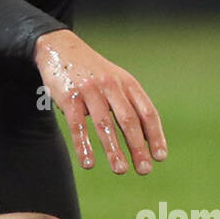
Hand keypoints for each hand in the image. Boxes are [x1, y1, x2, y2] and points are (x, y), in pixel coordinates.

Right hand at [33, 29, 166, 172]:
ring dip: (114, 150)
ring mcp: (89, 91)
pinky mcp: (69, 97)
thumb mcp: (116, 80)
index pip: (147, 112)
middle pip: (128, 120)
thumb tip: (147, 139)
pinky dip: (83, 145)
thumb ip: (130, 104)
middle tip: (144, 170)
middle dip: (138, 147)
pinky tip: (88, 163)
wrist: (59, 48)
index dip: (155, 135)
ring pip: (104, 124)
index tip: (159, 157)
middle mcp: (111, 85)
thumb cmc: (92, 71)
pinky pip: (77, 125)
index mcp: (127, 83)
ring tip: (121, 170)